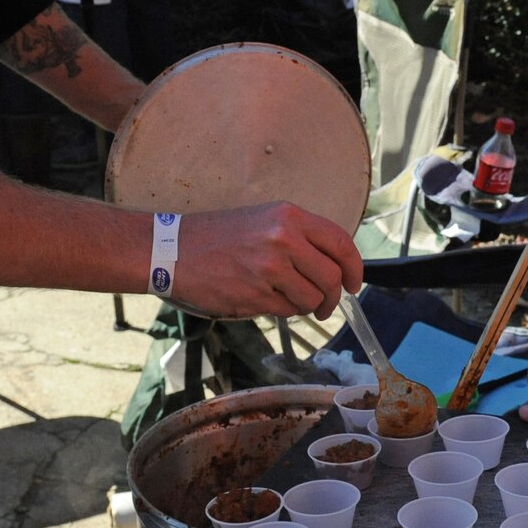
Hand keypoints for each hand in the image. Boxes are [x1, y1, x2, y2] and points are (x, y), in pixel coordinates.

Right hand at [170, 201, 362, 318]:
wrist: (173, 250)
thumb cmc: (217, 236)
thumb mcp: (264, 220)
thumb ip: (300, 237)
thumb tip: (332, 266)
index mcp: (290, 217)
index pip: (341, 243)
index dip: (354, 268)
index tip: (354, 283)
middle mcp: (284, 239)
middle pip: (331, 277)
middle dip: (333, 297)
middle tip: (325, 305)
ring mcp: (270, 268)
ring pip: (311, 298)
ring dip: (306, 306)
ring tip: (288, 300)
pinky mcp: (255, 294)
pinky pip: (287, 311)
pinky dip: (283, 311)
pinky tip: (265, 299)